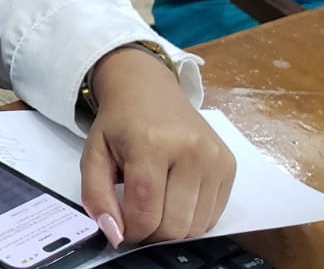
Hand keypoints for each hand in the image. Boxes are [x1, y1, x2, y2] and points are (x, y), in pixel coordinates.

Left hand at [79, 48, 235, 245]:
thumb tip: (114, 235)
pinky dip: (191, 219)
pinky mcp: (229, 166)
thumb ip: (96, 195)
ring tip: (155, 207)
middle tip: (137, 219)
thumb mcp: (94, 154)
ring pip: (196, 226)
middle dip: (151, 233)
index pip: (145, 209)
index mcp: (152, 143)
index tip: (120, 230)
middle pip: (174, 224)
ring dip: (172, 229)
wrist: (148, 88)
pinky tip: (175, 200)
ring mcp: (215, 159)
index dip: (130, 231)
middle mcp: (191, 150)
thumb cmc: (120, 123)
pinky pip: (213, 216)